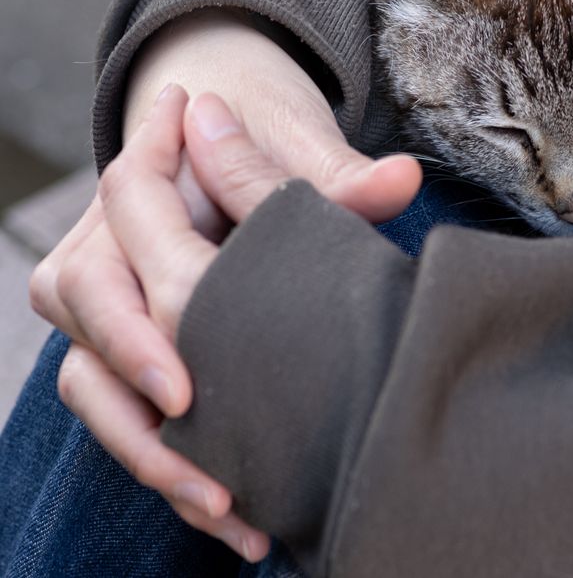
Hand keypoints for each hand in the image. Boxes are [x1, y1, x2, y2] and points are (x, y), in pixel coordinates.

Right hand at [29, 11, 420, 559]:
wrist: (229, 136)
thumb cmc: (263, 136)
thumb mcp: (297, 143)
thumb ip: (340, 172)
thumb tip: (402, 179)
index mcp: (130, 202)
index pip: (105, 274)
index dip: (133, 331)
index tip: (185, 388)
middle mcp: (106, 259)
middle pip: (89, 341)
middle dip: (138, 408)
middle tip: (206, 464)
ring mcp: (112, 310)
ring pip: (96, 390)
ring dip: (152, 455)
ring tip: (225, 505)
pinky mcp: (137, 354)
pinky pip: (130, 415)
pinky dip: (173, 465)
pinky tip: (237, 517)